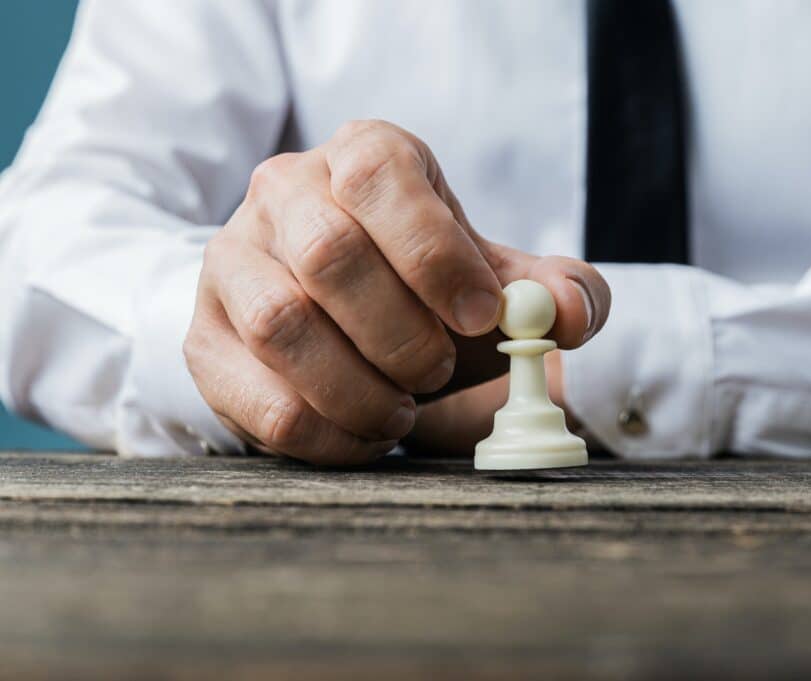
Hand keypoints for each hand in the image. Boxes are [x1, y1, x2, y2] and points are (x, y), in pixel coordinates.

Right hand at [184, 120, 609, 464]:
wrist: (345, 321)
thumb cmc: (427, 292)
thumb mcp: (499, 281)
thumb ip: (556, 292)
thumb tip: (570, 314)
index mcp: (362, 156)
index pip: (381, 177)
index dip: (435, 253)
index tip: (481, 317)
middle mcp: (284, 193)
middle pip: (329, 254)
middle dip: (401, 334)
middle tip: (437, 372)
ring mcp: (233, 263)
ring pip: (283, 326)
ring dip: (361, 389)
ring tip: (401, 409)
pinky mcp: (206, 339)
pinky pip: (259, 398)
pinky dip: (326, 435)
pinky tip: (364, 435)